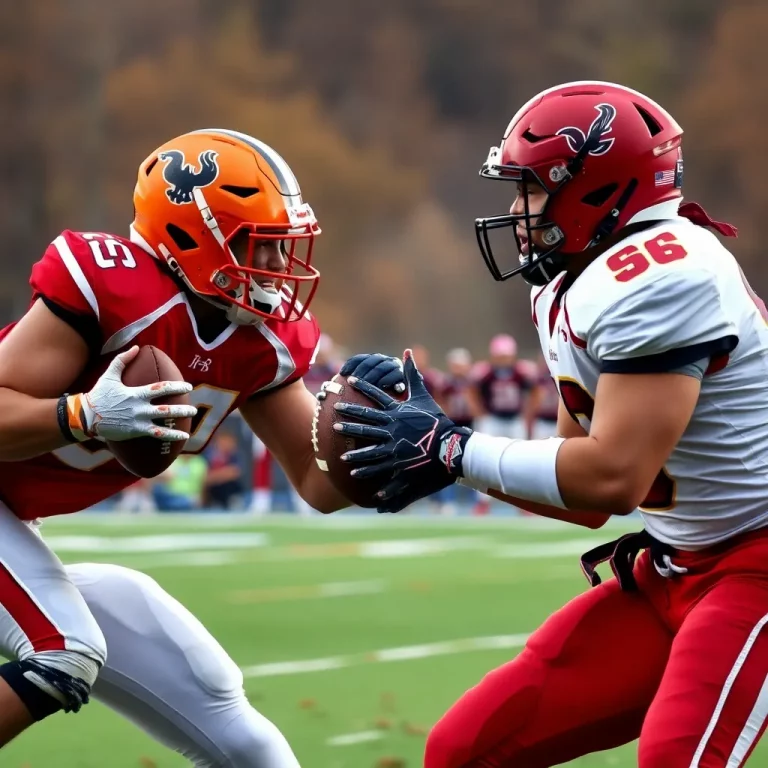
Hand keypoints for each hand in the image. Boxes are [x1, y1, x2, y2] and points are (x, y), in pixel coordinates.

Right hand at [66, 346, 196, 441]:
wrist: (86, 416)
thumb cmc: (99, 394)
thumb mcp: (109, 375)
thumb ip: (122, 360)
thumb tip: (136, 348)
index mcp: (135, 394)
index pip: (160, 389)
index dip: (176, 387)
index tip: (188, 387)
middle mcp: (139, 408)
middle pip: (165, 409)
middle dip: (181, 409)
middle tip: (193, 409)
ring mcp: (138, 421)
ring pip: (162, 423)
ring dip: (178, 424)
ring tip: (191, 424)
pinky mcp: (135, 432)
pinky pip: (155, 435)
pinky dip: (169, 436)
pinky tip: (182, 438)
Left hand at [333, 349, 471, 512]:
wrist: (450, 445)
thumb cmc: (437, 420)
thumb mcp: (423, 396)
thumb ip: (412, 374)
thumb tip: (407, 351)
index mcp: (397, 412)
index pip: (376, 395)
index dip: (362, 386)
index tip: (348, 379)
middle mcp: (392, 429)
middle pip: (366, 425)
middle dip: (349, 423)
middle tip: (334, 421)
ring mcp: (394, 447)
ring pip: (370, 450)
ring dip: (355, 454)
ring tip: (341, 457)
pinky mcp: (399, 463)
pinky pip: (380, 468)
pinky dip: (369, 472)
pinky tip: (356, 475)